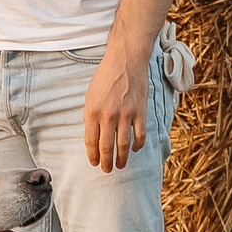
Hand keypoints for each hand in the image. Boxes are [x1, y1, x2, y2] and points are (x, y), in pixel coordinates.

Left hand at [82, 49, 150, 170]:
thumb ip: (91, 116)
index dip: (93, 155)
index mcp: (92, 112)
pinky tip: (134, 149)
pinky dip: (137, 145)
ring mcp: (126, 115)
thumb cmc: (105, 77)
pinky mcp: (140, 112)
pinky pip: (139, 135)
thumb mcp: (90, 95)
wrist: (125, 61)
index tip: (94, 163)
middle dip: (106, 162)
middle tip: (107, 170)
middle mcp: (108, 116)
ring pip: (123, 145)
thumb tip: (94, 135)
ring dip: (121, 158)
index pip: (91, 141)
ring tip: (120, 166)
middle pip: (107, 147)